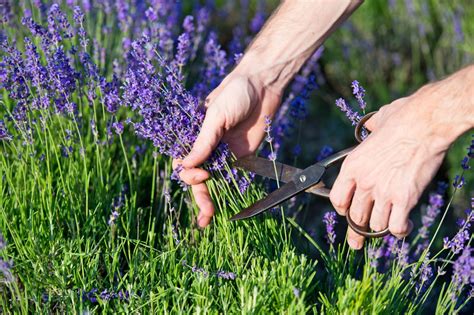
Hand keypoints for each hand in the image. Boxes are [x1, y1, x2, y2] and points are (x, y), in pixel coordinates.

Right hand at [173, 73, 280, 226]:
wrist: (263, 86)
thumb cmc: (234, 93)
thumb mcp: (216, 115)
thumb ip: (204, 141)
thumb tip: (187, 165)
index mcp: (194, 135)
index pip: (184, 162)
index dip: (189, 174)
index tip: (202, 175)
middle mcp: (207, 148)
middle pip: (199, 178)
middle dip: (201, 196)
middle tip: (206, 213)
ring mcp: (224, 154)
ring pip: (214, 182)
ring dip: (211, 200)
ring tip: (209, 218)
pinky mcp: (242, 158)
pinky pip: (233, 178)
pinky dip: (229, 192)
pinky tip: (227, 207)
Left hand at [329, 90, 450, 248]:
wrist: (425, 122)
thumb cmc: (403, 118)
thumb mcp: (377, 123)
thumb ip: (369, 131)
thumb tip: (370, 127)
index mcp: (353, 166)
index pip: (338, 200)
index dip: (342, 209)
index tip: (346, 212)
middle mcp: (364, 182)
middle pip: (355, 217)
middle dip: (356, 231)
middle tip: (356, 242)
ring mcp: (384, 192)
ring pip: (375, 225)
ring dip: (381, 228)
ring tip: (387, 227)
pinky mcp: (404, 199)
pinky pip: (396, 227)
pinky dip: (399, 231)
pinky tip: (404, 227)